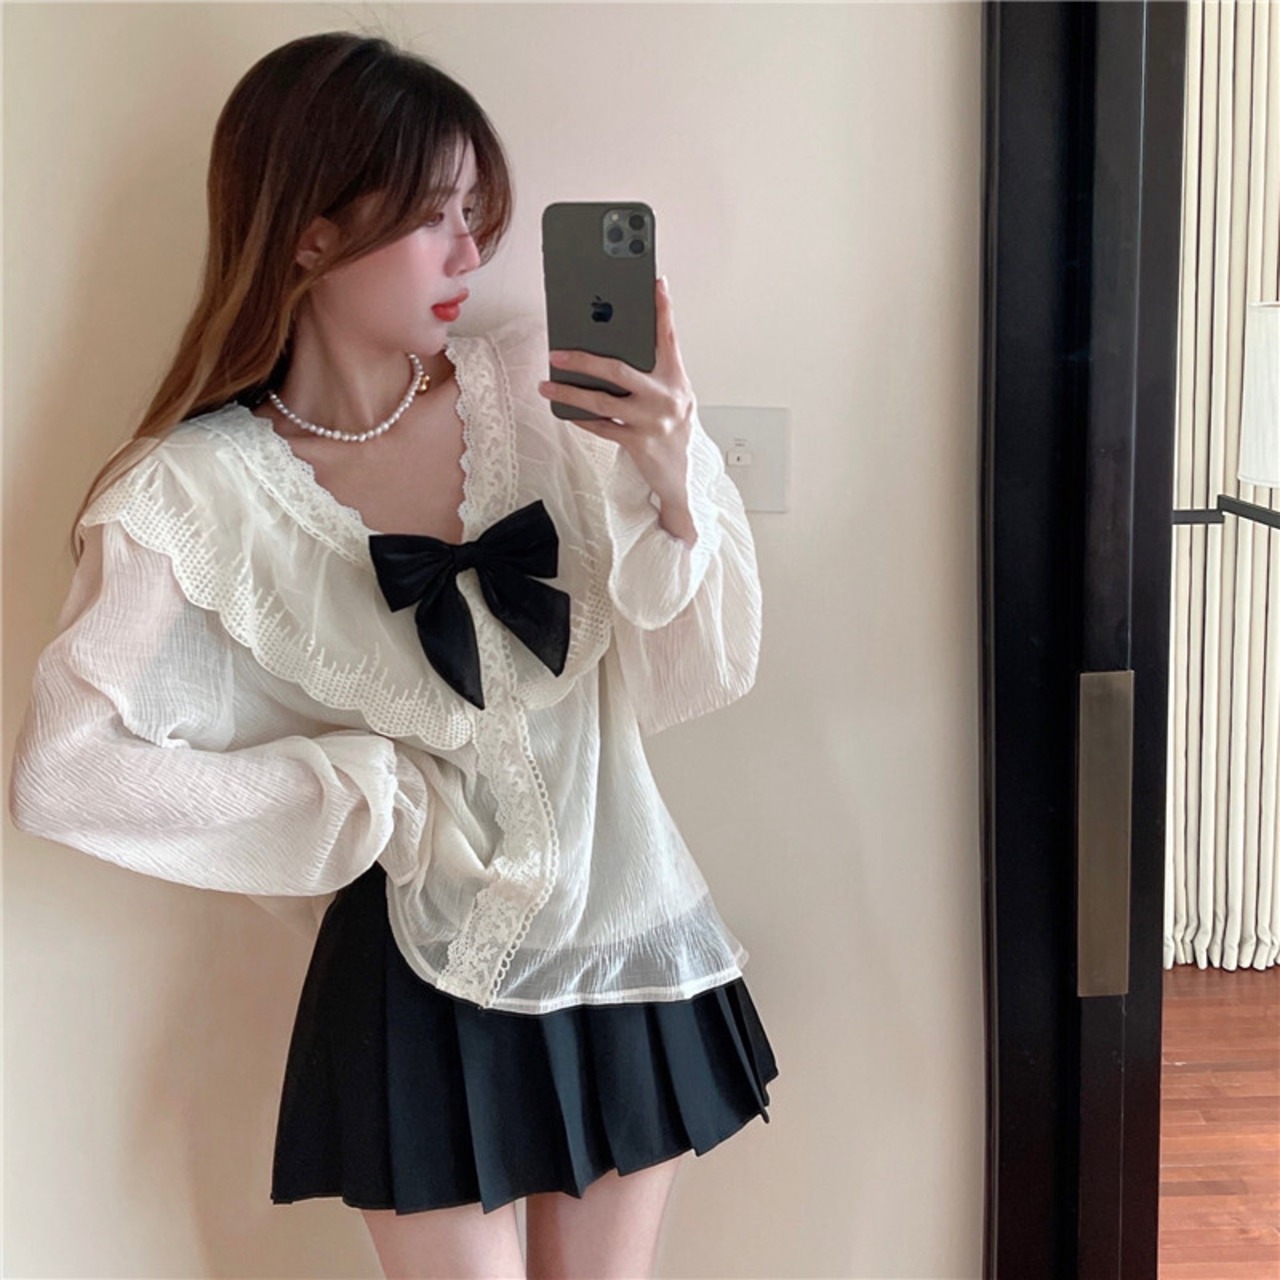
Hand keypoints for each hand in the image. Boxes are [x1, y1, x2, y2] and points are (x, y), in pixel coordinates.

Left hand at [537, 276, 697, 543]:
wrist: (682, 474)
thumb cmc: (671, 427)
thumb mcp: (671, 394)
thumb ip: (652, 372)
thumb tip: (613, 348)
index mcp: (675, 378)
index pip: (668, 337)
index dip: (662, 309)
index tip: (655, 283)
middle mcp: (666, 397)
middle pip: (619, 369)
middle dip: (584, 358)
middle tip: (556, 352)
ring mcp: (651, 421)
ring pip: (602, 401)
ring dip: (570, 391)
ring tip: (546, 384)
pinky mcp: (638, 443)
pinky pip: (602, 426)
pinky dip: (581, 417)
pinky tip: (565, 409)